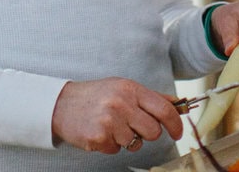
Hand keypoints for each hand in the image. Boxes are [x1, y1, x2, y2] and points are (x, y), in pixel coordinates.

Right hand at [51, 78, 182, 153]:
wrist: (61, 104)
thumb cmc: (95, 96)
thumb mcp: (122, 88)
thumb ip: (149, 97)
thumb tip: (177, 104)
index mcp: (130, 89)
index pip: (163, 109)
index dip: (175, 124)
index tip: (177, 133)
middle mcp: (121, 103)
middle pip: (153, 131)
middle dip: (147, 134)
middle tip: (132, 127)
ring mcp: (109, 121)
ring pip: (135, 143)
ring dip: (126, 139)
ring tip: (111, 126)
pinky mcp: (99, 137)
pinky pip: (117, 150)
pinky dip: (110, 144)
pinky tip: (100, 132)